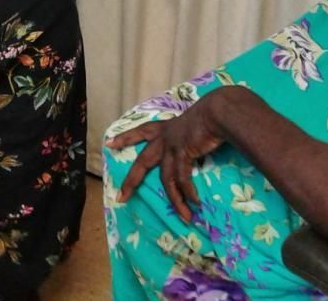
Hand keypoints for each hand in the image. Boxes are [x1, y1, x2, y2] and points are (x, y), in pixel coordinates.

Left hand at [108, 87, 245, 222]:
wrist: (217, 110)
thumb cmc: (211, 114)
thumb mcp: (195, 124)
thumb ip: (191, 136)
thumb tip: (195, 146)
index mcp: (166, 128)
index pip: (142, 131)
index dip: (126, 137)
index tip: (110, 143)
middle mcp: (165, 137)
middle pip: (143, 161)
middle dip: (131, 181)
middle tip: (121, 197)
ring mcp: (172, 146)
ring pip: (166, 178)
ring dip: (175, 200)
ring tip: (184, 216)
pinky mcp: (182, 153)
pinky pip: (182, 179)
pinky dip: (188, 192)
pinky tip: (195, 202)